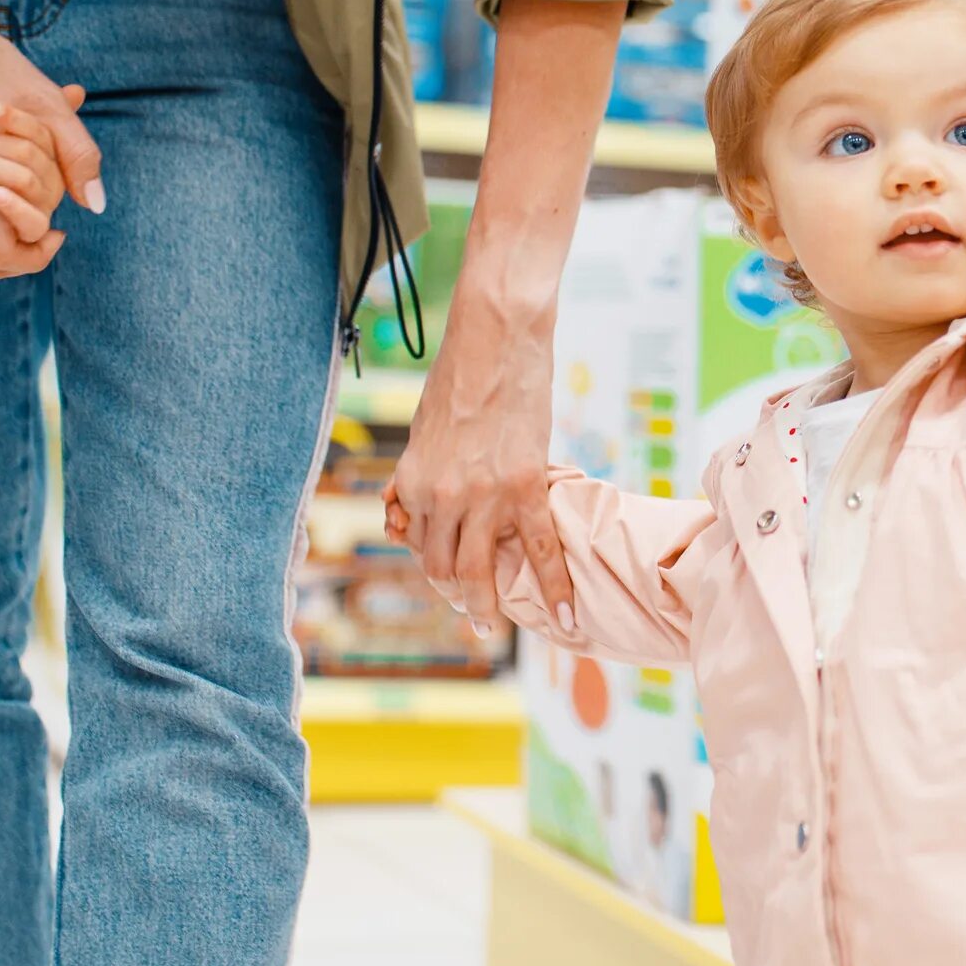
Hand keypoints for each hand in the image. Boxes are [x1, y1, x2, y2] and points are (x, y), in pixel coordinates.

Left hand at [381, 300, 576, 636]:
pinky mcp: (526, 486)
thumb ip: (416, 476)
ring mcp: (485, 496)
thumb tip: (402, 509)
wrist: (495, 339)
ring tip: (493, 627)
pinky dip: (554, 587)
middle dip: (457, 600)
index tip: (450, 579)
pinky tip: (563, 614)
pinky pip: (542, 550)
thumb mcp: (421, 431)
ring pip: (483, 571)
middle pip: (446, 569)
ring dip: (487, 608)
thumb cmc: (458, 376)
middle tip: (472, 618)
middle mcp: (442, 498)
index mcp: (412, 483)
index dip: (434, 565)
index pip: (419, 545)